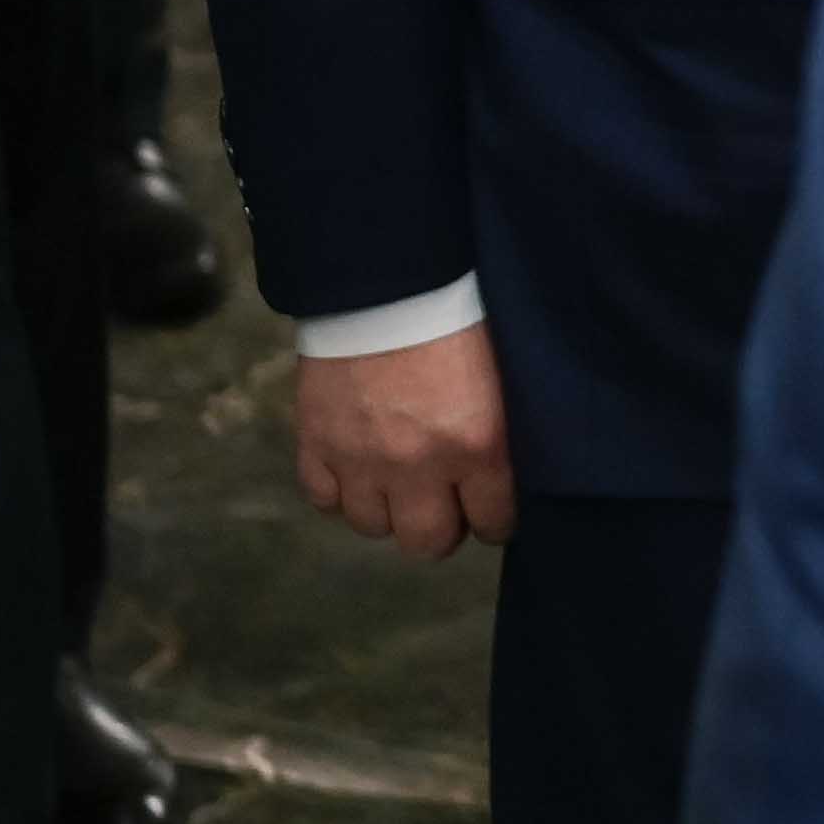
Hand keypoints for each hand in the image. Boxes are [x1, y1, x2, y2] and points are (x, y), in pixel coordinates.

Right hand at [295, 324, 512, 558]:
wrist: (388, 280)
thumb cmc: (463, 315)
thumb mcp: (504, 374)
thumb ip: (502, 432)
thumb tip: (508, 475)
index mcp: (478, 445)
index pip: (493, 522)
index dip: (494, 517)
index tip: (491, 507)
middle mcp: (418, 465)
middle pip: (427, 543)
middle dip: (440, 527)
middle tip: (444, 502)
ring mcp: (361, 459)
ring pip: (372, 526)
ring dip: (387, 508)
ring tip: (398, 480)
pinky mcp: (315, 443)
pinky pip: (323, 500)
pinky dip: (339, 490)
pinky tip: (356, 468)